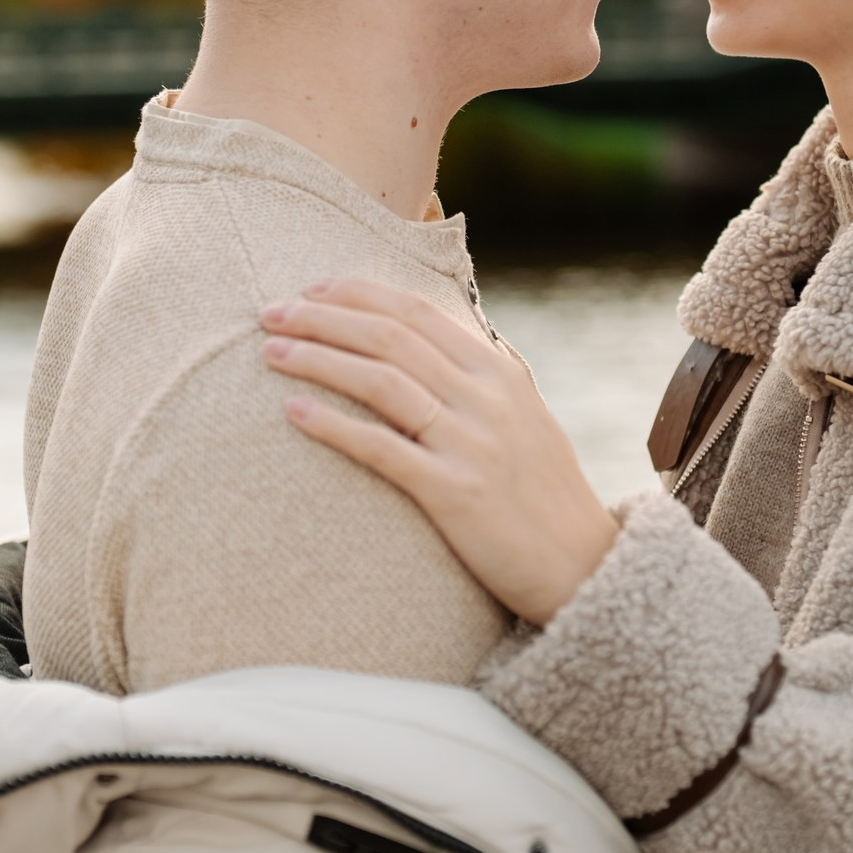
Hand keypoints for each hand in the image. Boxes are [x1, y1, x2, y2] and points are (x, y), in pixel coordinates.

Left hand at [260, 280, 618, 624]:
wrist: (582, 563)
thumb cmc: (543, 492)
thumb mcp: (523, 417)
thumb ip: (480, 379)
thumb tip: (430, 345)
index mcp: (499, 371)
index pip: (417, 312)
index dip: (358, 294)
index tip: (311, 289)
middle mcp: (486, 397)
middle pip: (390, 336)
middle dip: (322, 318)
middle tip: (270, 312)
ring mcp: (472, 442)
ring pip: (381, 381)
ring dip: (318, 359)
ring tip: (272, 352)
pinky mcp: (455, 492)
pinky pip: (382, 449)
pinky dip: (334, 425)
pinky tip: (295, 412)